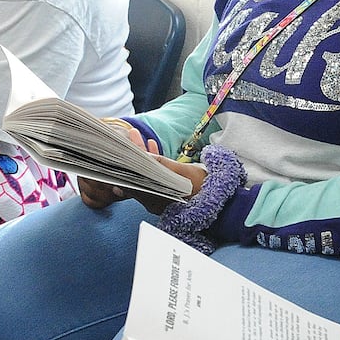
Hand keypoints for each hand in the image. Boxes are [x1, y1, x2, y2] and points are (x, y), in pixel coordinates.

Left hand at [78, 121, 204, 211]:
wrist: (222, 202)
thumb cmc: (203, 189)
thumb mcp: (181, 173)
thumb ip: (161, 164)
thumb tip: (142, 155)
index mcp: (152, 198)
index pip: (128, 180)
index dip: (122, 163)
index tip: (117, 148)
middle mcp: (153, 199)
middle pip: (135, 174)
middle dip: (131, 154)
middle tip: (126, 136)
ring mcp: (160, 195)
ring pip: (144, 173)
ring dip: (141, 155)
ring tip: (137, 136)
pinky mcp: (168, 191)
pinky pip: (155, 175)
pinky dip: (153, 162)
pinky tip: (152, 147)